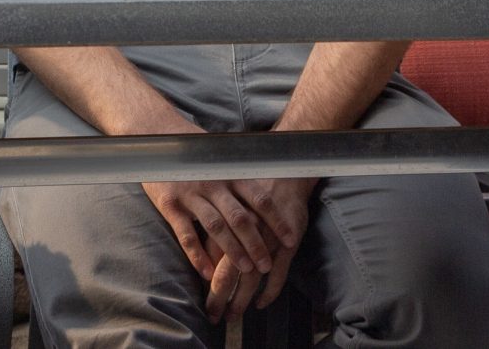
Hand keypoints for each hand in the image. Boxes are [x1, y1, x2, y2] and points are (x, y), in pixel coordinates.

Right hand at [142, 172, 312, 319]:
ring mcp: (191, 193)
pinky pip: (186, 234)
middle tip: (267, 265)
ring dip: (232, 251)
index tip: (290, 240)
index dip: (276, 220)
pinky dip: (197, 255)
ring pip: (216, 227)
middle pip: (239, 217)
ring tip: (246, 270)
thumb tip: (273, 198)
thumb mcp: (223, 161)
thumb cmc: (197, 156)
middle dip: (256, 243)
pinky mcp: (170, 204)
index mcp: (230, 173)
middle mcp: (213, 184)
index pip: (259, 199)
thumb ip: (242, 179)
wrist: (158, 142)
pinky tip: (207, 273)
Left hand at [191, 179, 314, 320]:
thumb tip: (202, 257)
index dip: (208, 284)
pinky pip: (279, 273)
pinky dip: (270, 291)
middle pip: (229, 272)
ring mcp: (267, 238)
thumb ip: (215, 230)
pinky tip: (262, 303)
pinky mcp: (287, 242)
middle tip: (216, 315)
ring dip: (243, 298)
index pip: (213, 260)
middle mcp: (244, 232)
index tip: (205, 302)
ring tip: (236, 314)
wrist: (285, 173)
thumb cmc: (251, 192)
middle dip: (221, 297)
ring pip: (252, 276)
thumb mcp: (228, 206)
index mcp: (226, 221)